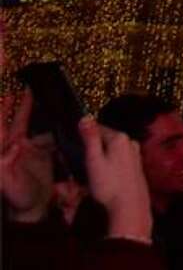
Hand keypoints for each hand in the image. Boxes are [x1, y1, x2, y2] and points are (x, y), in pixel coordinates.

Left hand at [1, 94, 54, 222]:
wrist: (33, 209)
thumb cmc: (15, 196)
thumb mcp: (6, 181)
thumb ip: (5, 163)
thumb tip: (15, 145)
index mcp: (5, 150)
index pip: (1, 127)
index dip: (2, 112)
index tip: (6, 97)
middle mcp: (16, 147)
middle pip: (18, 122)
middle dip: (21, 106)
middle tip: (25, 89)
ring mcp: (31, 150)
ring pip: (36, 127)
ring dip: (39, 115)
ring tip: (47, 101)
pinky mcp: (44, 155)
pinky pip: (50, 139)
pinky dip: (56, 131)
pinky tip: (62, 124)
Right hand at [79, 118, 151, 243]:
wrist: (130, 205)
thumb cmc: (108, 183)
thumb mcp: (94, 160)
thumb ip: (90, 138)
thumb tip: (85, 117)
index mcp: (120, 137)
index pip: (97, 128)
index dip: (84, 135)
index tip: (73, 145)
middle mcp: (131, 141)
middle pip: (106, 138)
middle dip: (93, 146)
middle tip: (81, 161)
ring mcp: (136, 153)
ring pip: (112, 148)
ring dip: (101, 155)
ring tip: (91, 170)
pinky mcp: (137, 165)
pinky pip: (119, 157)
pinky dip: (110, 162)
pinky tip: (105, 175)